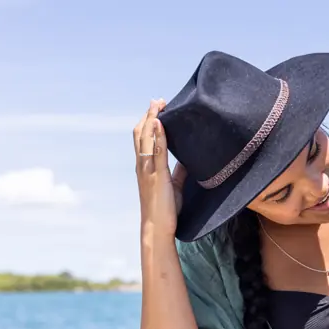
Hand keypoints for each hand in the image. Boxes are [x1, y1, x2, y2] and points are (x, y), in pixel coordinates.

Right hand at [134, 99, 186, 238]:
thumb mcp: (174, 186)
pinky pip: (156, 150)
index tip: (158, 108)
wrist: (158, 226)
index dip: (149, 122)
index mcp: (146, 167)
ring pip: (145, 138)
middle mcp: (143, 165)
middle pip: (140, 133)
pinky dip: (157, 134)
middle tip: (158, 101)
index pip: (144, 139)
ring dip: (152, 118)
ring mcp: (148, 169)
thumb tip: (187, 159)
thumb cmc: (166, 208)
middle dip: (148, 115)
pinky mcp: (157, 175)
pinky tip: (161, 122)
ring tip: (159, 104)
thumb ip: (178, 171)